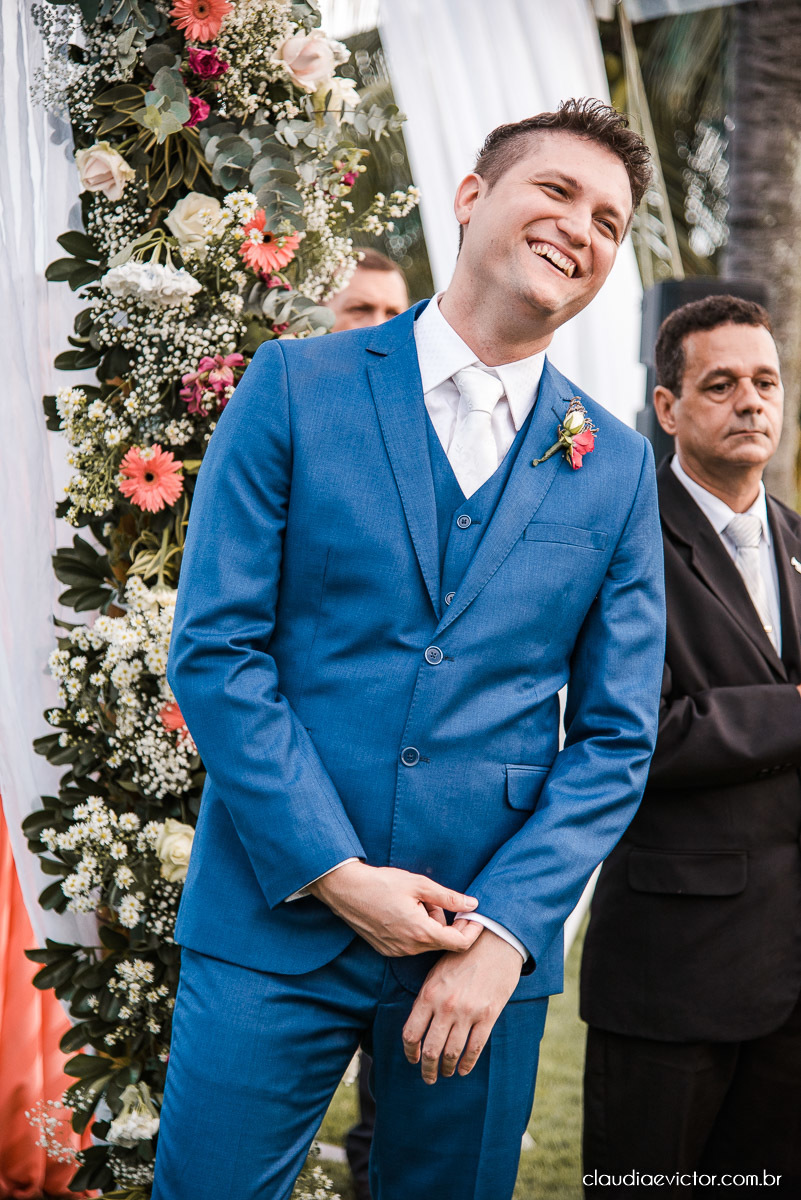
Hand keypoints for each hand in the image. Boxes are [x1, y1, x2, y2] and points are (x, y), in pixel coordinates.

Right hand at [308, 861, 481, 956]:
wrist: (346, 890)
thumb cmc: (382, 883)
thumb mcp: (419, 884)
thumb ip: (449, 897)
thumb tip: (472, 904)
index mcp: (421, 932)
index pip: (459, 943)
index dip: (472, 930)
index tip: (474, 916)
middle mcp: (410, 948)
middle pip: (443, 941)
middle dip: (446, 921)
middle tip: (432, 899)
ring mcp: (397, 951)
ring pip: (427, 941)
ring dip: (429, 924)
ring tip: (413, 903)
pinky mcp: (387, 950)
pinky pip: (411, 944)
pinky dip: (415, 930)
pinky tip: (402, 912)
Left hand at [402, 923, 523, 1083]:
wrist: (495, 941)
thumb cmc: (464, 956)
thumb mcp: (437, 973)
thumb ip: (427, 999)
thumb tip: (418, 1026)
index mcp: (428, 994)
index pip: (410, 1033)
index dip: (410, 1052)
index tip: (413, 1060)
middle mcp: (445, 1006)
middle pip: (430, 1049)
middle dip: (427, 1069)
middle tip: (428, 1078)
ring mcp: (467, 1012)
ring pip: (451, 1053)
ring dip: (446, 1068)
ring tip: (445, 1073)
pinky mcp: (488, 1016)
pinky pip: (474, 1048)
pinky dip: (467, 1064)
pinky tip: (464, 1069)